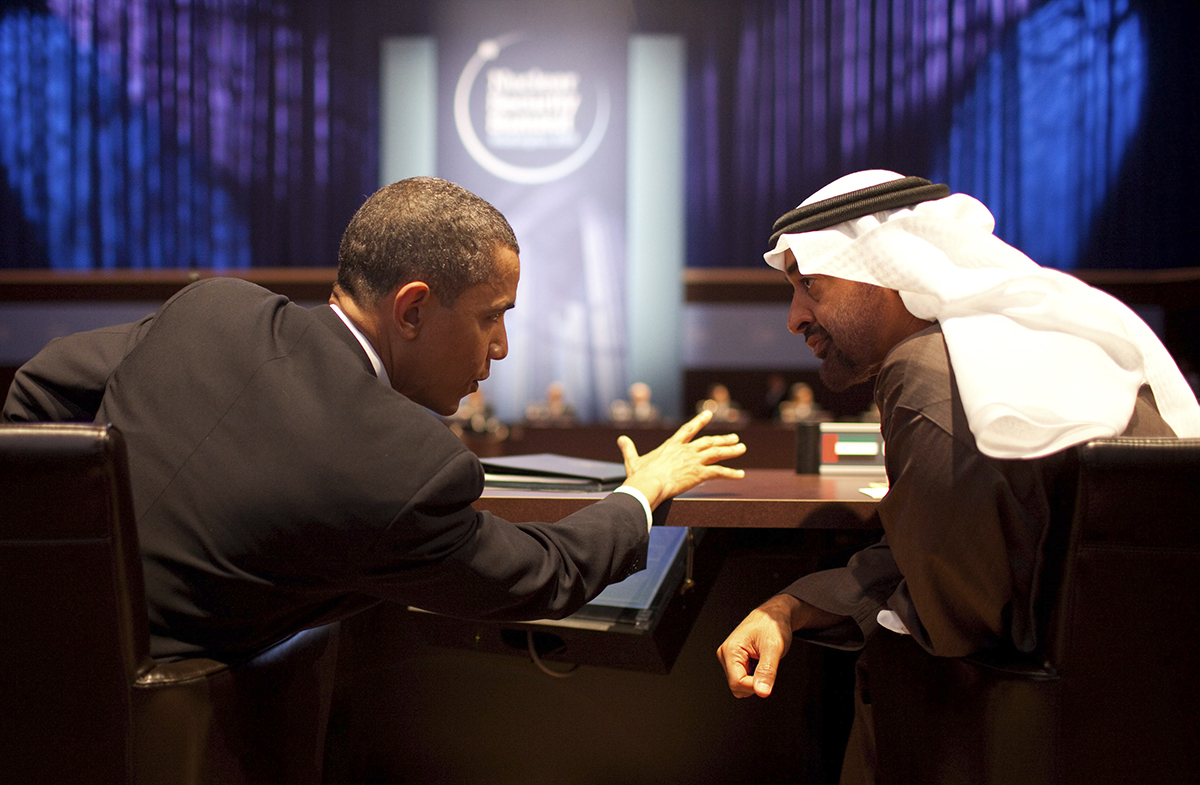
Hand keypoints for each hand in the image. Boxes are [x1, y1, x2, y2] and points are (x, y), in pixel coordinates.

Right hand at [617, 409, 744, 508]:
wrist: (648, 484)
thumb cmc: (640, 475)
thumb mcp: (633, 460)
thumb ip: (628, 448)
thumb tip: (620, 439)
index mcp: (672, 446)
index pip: (688, 429)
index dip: (700, 421)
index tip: (709, 414)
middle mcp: (685, 450)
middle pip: (708, 441)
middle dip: (722, 439)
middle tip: (734, 437)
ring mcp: (693, 460)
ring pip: (717, 453)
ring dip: (731, 451)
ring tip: (742, 448)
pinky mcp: (699, 473)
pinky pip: (719, 472)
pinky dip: (731, 473)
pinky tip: (741, 475)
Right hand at [717, 594, 800, 697]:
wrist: (775, 615)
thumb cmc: (772, 624)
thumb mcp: (774, 648)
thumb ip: (767, 671)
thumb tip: (762, 692)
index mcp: (730, 650)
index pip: (737, 683)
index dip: (755, 685)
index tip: (768, 676)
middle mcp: (726, 654)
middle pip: (737, 686)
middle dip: (755, 682)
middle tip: (766, 665)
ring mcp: (730, 657)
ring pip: (740, 684)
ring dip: (755, 678)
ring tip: (763, 660)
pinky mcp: (735, 659)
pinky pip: (743, 677)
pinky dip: (755, 674)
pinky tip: (760, 661)